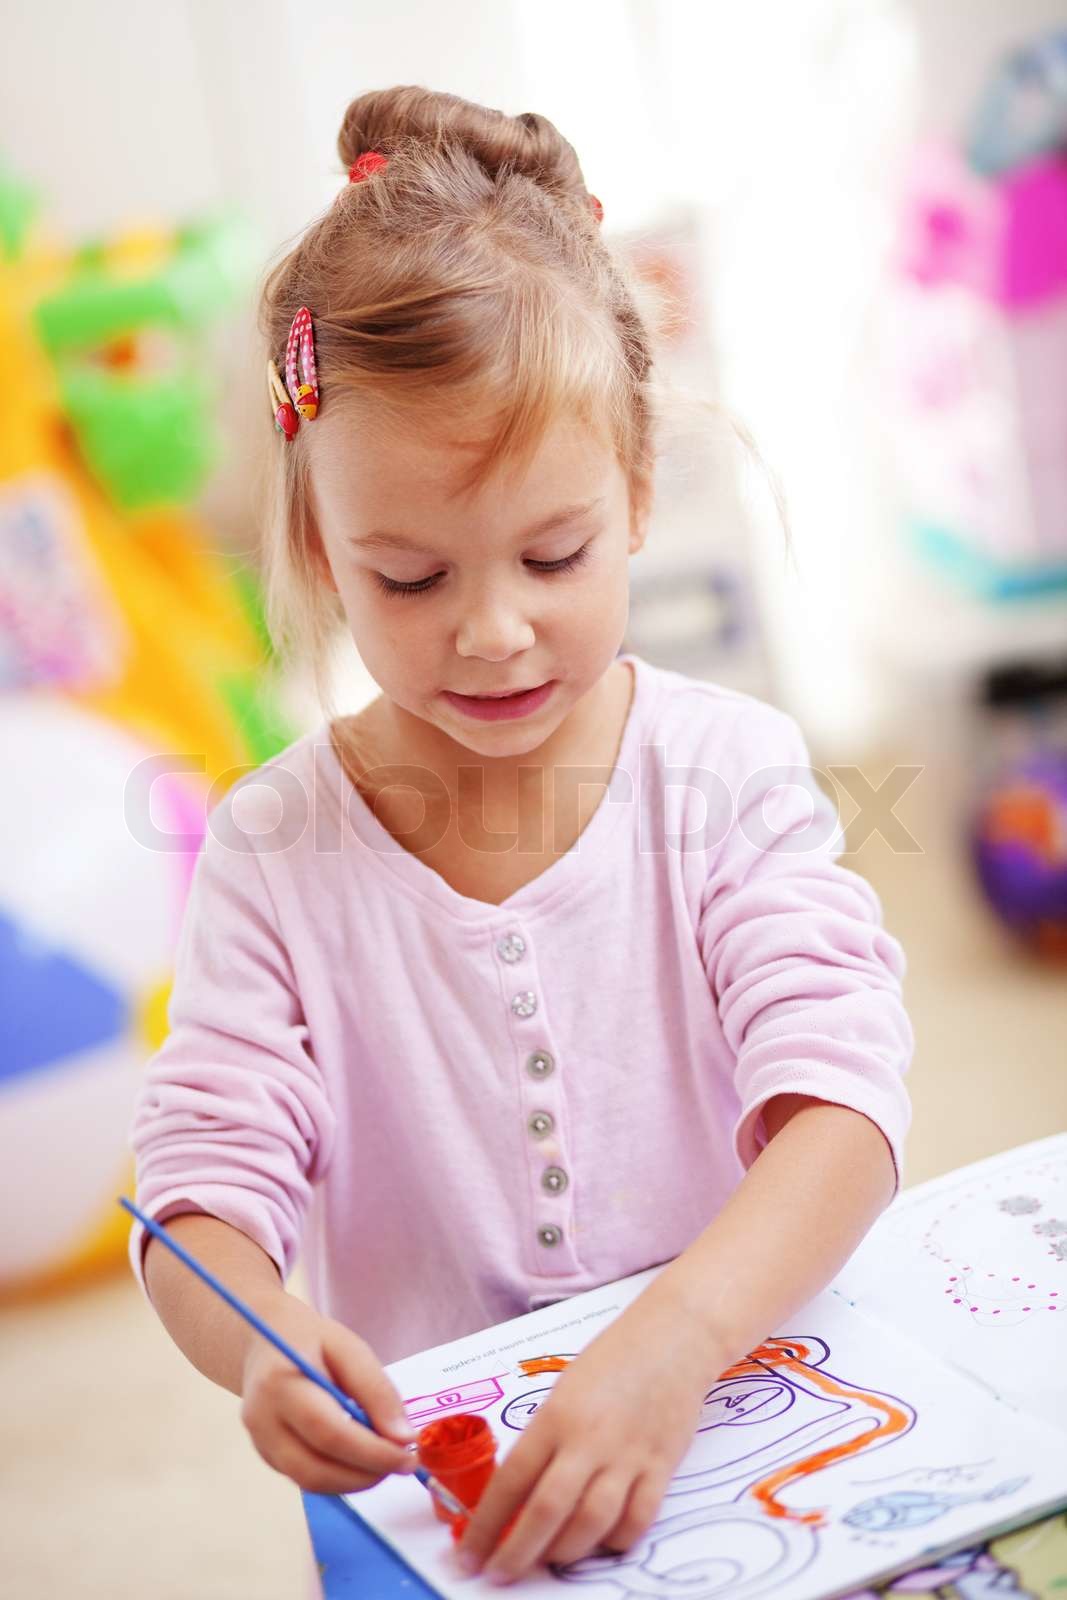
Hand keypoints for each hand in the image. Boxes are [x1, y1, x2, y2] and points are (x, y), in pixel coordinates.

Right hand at [240, 1294, 418, 1493]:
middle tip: (402, 1466)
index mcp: (281, 1383)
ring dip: (354, 1482)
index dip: (371, 1452)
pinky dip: (339, 1477)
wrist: (264, 1345)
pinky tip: (360, 1460)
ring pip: (310, 1482)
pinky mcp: (267, 1457)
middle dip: (365, 1475)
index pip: (328, 1431)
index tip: (407, 1457)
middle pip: (315, 1468)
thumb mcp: (349, 1348)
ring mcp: (260, 1443)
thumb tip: (402, 1438)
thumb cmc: (311, 1341)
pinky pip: (306, 1479)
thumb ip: (376, 1390)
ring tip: (385, 1463)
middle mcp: (262, 1420)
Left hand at [455, 1285, 722, 1584]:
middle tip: (499, 1574)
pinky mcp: (661, 1466)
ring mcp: (628, 1455)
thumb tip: (519, 1497)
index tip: (468, 1557)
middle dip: (517, 1553)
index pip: (512, 1480)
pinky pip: (637, 1520)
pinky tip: (601, 1542)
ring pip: (591, 1523)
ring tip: (548, 1560)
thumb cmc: (611, 1361)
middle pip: (547, 1510)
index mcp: (556, 1416)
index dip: (486, 1525)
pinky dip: (616, 1541)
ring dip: (564, 1552)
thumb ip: (546, 1441)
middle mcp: (589, 1439)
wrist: (672, 1337)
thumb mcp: (564, 1392)